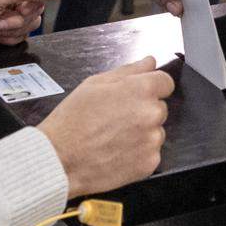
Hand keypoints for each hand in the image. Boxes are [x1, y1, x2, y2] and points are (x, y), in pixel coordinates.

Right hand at [37, 57, 173, 197]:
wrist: (60, 160)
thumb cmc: (72, 121)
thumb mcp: (94, 84)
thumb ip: (128, 70)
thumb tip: (150, 62)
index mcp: (140, 90)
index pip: (165, 82)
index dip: (151, 86)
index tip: (137, 95)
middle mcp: (152, 114)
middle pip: (159, 108)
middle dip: (143, 110)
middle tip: (116, 118)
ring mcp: (152, 140)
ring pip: (155, 131)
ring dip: (142, 133)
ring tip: (113, 138)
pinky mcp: (149, 163)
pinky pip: (151, 153)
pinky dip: (139, 153)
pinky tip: (117, 152)